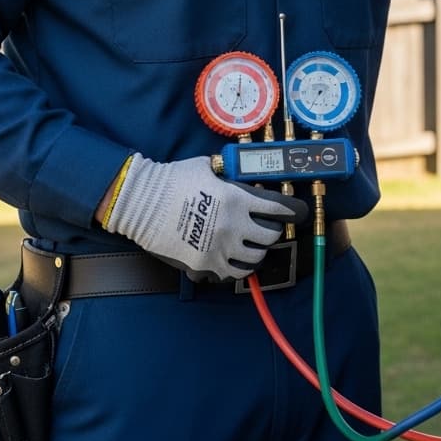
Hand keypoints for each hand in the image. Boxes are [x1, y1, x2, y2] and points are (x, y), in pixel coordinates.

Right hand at [103, 153, 307, 280]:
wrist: (141, 204)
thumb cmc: (174, 180)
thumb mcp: (207, 167)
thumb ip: (228, 173)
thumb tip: (240, 172)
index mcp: (237, 199)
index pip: (278, 208)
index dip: (292, 210)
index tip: (299, 212)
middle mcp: (234, 226)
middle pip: (271, 236)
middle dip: (273, 230)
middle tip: (268, 226)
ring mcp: (220, 248)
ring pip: (256, 258)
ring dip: (257, 250)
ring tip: (251, 243)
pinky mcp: (205, 265)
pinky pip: (234, 273)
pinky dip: (239, 267)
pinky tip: (235, 258)